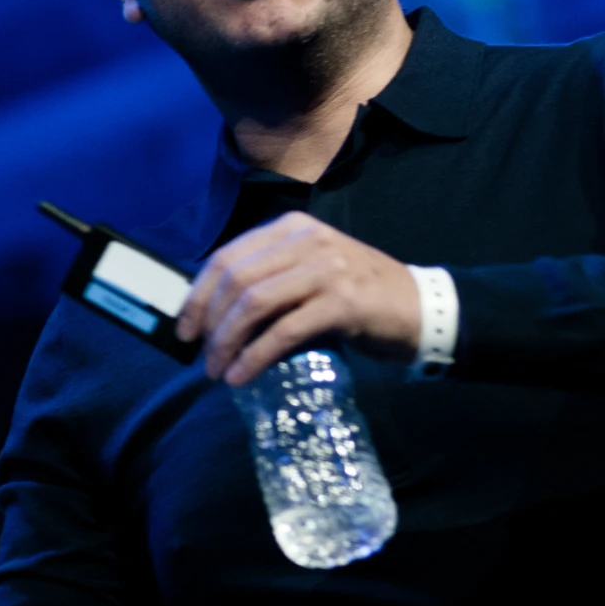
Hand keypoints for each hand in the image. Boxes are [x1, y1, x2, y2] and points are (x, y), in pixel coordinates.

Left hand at [176, 212, 418, 383]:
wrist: (419, 308)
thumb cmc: (359, 298)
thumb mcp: (309, 278)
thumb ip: (269, 287)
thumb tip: (214, 322)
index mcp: (292, 228)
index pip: (227, 256)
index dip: (198, 296)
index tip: (185, 332)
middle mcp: (307, 240)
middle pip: (236, 279)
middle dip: (211, 323)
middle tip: (203, 358)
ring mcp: (326, 268)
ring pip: (254, 302)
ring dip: (228, 342)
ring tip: (219, 372)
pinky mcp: (342, 302)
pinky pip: (284, 331)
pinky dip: (255, 357)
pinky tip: (243, 376)